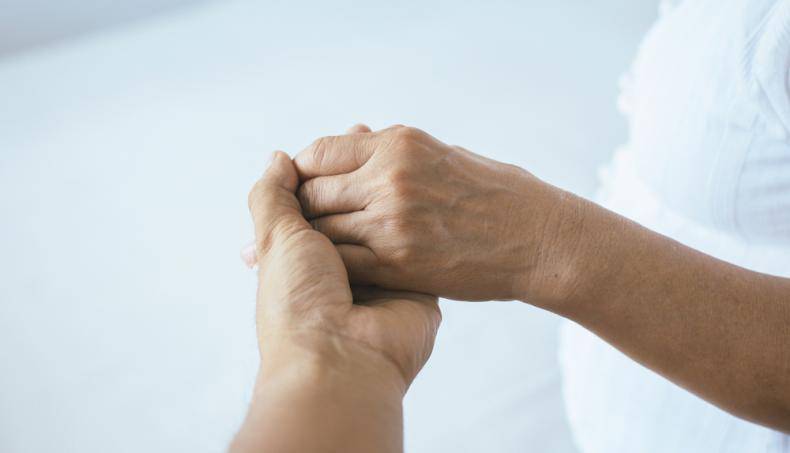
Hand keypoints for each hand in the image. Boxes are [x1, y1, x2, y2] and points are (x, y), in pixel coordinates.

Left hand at [246, 149, 440, 390]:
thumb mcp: (275, 238)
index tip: (356, 134)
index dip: (334, 164)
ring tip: (411, 158)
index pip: (321, 193)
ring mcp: (379, 274)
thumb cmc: (298, 298)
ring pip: (389, 219)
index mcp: (305, 252)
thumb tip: (278, 158)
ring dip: (399, 190)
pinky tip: (432, 193)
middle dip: (368, 172)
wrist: (340, 358)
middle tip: (386, 138)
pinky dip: (422, 222)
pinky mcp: (413, 285)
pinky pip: (418, 247)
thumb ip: (273, 196)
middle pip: (357, 202)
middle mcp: (341, 261)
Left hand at [290, 125, 576, 302]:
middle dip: (302, 208)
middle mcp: (389, 176)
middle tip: (303, 223)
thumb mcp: (443, 154)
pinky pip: (344, 260)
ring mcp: (393, 220)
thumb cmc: (496, 195)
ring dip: (315, 239)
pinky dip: (336, 264)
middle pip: (312, 190)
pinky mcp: (400, 262)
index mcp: (399, 142)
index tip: (302, 186)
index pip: (320, 152)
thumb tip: (352, 144)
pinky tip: (340, 268)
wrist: (538, 239)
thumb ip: (394, 153)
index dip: (302, 171)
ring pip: (322, 227)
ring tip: (315, 249)